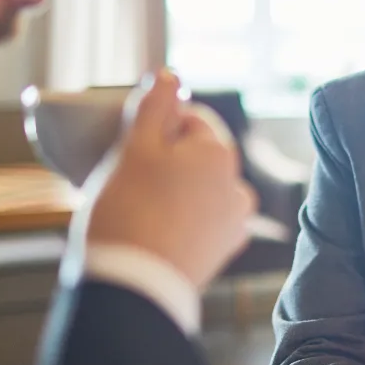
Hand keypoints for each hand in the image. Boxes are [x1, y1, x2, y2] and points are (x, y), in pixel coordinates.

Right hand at [81, 69, 256, 290]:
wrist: (135, 289)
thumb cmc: (127, 211)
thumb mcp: (134, 148)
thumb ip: (154, 107)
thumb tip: (169, 75)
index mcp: (219, 153)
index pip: (186, 121)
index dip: (154, 132)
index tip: (130, 153)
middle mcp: (237, 184)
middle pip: (195, 156)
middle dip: (167, 162)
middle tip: (130, 183)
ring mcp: (234, 221)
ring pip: (199, 190)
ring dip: (177, 192)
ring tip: (142, 211)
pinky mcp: (224, 252)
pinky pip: (203, 222)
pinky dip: (184, 221)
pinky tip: (158, 232)